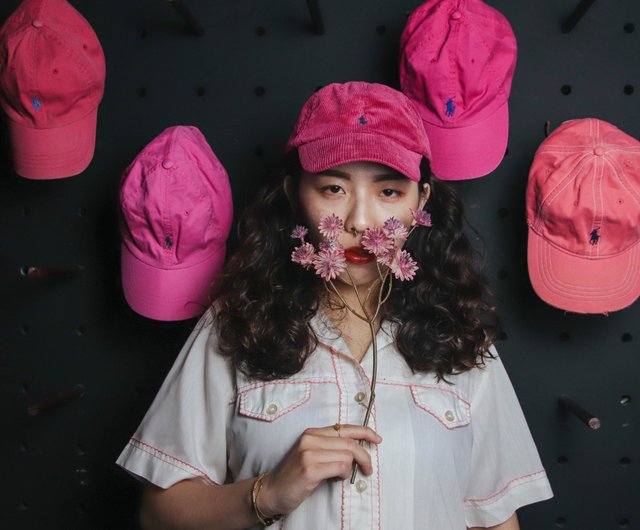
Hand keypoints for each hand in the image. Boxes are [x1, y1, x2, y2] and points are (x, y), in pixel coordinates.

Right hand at [257, 424, 381, 515]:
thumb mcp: (312, 454)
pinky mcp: (310, 468)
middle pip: (350, 443)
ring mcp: (309, 453)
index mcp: (312, 433)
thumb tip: (357, 448)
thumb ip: (331, 447)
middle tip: (368, 469)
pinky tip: (336, 479)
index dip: (365, 432)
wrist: (272, 490)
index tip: (377, 439)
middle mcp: (310, 439)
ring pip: (347, 455)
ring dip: (352, 469)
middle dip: (365, 456)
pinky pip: (340, 467)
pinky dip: (344, 474)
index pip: (345, 428)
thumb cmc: (296, 475)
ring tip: (344, 476)